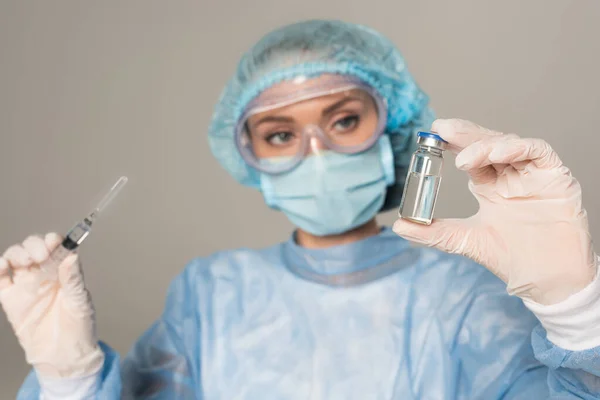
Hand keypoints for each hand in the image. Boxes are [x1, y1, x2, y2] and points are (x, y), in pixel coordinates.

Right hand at [0, 233, 102, 377]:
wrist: (64, 355)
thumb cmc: (78, 327)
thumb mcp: (80, 301)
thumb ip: (74, 279)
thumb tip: (71, 255)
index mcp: (62, 271)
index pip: (55, 246)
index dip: (52, 241)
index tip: (54, 244)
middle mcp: (43, 274)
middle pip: (32, 247)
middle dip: (34, 245)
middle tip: (41, 256)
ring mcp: (25, 285)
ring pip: (14, 257)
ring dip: (17, 253)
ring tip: (26, 262)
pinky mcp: (11, 299)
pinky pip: (0, 279)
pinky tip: (3, 266)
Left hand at [393, 119, 597, 304]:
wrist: (546, 281)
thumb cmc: (510, 259)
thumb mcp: (464, 241)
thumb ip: (433, 232)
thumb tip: (399, 226)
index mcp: (490, 187)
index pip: (470, 156)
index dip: (454, 143)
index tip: (432, 135)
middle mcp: (510, 176)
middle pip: (487, 144)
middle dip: (466, 135)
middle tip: (443, 129)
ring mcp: (533, 175)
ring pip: (509, 144)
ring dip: (485, 144)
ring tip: (464, 158)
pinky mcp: (555, 177)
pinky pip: (538, 152)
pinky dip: (516, 148)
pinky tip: (496, 154)